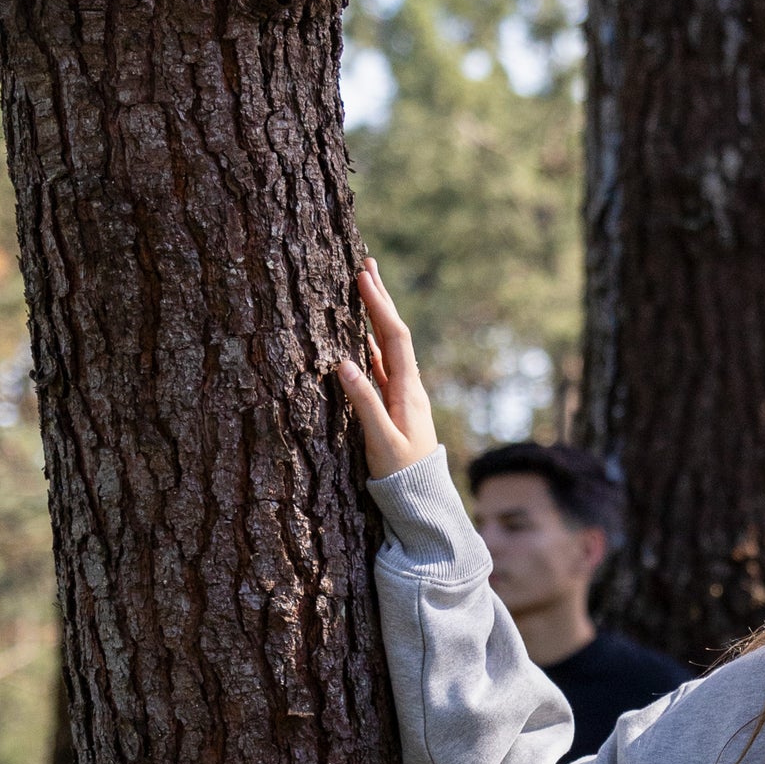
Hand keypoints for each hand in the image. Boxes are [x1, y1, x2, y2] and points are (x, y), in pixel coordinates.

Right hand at [336, 261, 440, 478]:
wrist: (422, 499)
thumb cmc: (401, 475)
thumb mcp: (381, 441)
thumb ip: (364, 403)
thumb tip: (342, 363)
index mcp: (408, 390)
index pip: (394, 337)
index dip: (378, 305)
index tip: (363, 276)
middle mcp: (409, 386)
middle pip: (394, 333)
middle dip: (380, 298)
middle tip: (368, 264)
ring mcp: (403, 395)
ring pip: (388, 346)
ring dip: (376, 317)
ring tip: (364, 289)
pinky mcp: (395, 406)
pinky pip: (382, 365)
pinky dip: (371, 344)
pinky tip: (362, 337)